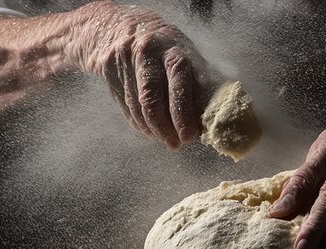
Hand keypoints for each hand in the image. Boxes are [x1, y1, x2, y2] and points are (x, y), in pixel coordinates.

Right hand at [68, 1, 213, 147]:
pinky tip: (152, 130)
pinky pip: (127, 108)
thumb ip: (200, 80)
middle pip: (152, 98)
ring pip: (138, 107)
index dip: (183, 112)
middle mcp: (146, 55)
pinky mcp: (109, 74)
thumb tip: (216, 114)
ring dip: (154, 130)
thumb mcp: (185, 54)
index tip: (189, 135)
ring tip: (168, 140)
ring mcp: (125, 64)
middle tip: (177, 143)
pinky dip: (141, 125)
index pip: (178, 82)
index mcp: (172, 50)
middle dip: (165, 127)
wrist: (120, 27)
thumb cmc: (164, 47)